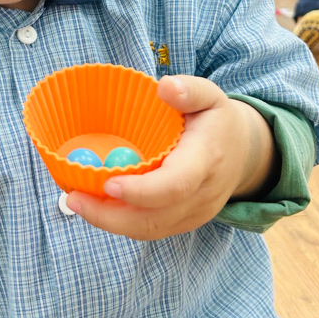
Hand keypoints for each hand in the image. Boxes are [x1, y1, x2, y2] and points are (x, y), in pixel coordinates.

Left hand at [65, 75, 276, 239]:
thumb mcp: (211, 95)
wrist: (245, 154)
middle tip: (73, 198)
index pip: (175, 185)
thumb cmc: (218, 120)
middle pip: (154, 219)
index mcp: (206, 160)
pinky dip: (121, 223)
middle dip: (110, 216)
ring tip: (77, 202)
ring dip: (110, 222)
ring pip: (149, 230)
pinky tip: (97, 206)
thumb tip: (164, 86)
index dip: (140, 190)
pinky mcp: (184, 223)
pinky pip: (150, 230)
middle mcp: (201, 195)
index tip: (107, 182)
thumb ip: (189, 89)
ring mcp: (194, 214)